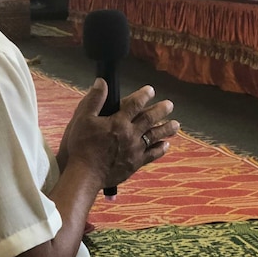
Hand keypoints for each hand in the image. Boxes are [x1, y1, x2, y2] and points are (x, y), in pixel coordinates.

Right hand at [59, 80, 176, 187]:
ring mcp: (134, 150)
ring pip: (155, 136)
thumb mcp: (82, 119)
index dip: (143, 95)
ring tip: (176, 124)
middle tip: (170, 105)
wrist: (84, 174)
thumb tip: (102, 82)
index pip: (135, 104)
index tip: (150, 90)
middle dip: (161, 110)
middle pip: (149, 119)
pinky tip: (166, 145)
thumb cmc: (81, 146)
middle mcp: (130, 134)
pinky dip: (160, 149)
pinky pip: (152, 155)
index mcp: (118, 121)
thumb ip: (94, 99)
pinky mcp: (135, 164)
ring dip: (166, 129)